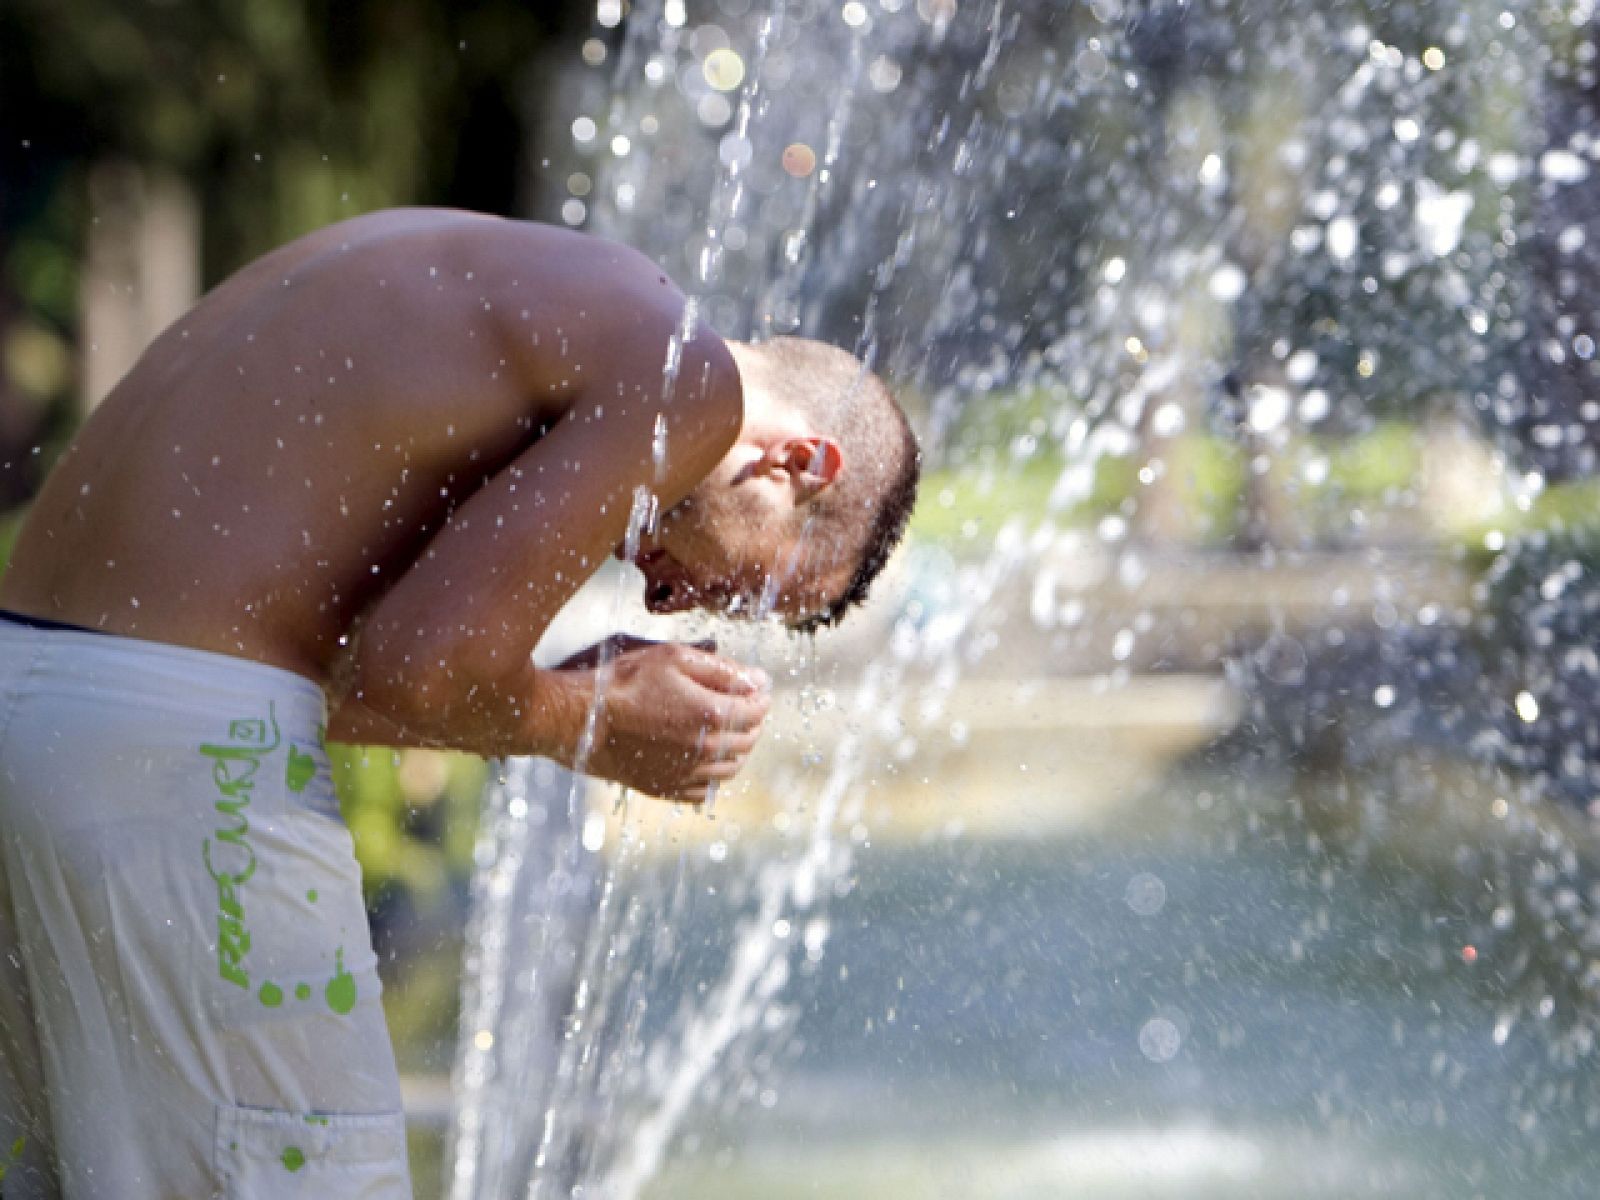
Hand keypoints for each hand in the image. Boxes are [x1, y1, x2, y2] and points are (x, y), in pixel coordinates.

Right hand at [554, 640, 769, 802]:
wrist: (581, 720)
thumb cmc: (625, 682)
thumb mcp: (674, 657)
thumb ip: (722, 668)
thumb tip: (759, 680)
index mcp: (712, 714)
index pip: (757, 710)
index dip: (760, 695)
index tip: (754, 687)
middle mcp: (706, 750)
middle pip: (748, 740)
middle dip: (751, 721)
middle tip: (741, 705)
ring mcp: (686, 773)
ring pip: (731, 768)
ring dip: (736, 748)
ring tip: (725, 730)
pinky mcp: (666, 788)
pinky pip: (704, 790)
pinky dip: (712, 774)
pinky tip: (702, 758)